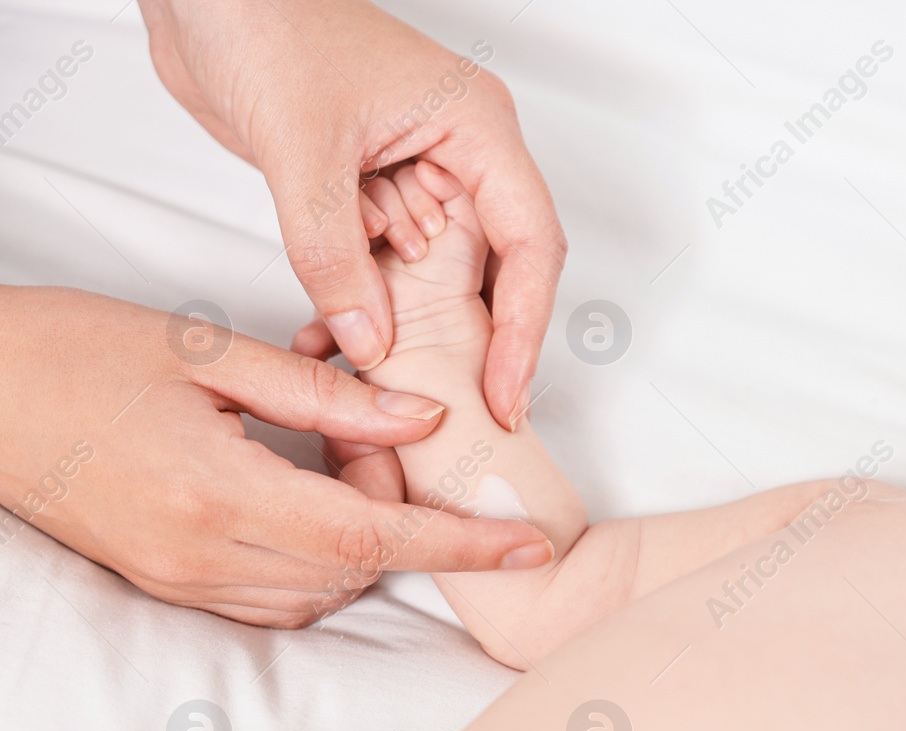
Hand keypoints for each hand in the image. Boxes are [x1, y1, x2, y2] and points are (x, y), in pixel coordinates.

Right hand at [0, 287, 552, 626]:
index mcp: (217, 494)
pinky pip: (274, 596)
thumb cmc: (73, 353)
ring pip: (320, 592)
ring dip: (363, 540)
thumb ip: (325, 394)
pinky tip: (307, 490)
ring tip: (336, 454)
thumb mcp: (206, 354)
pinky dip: (319, 558)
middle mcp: (201, 557)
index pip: (373, 539)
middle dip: (404, 516)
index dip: (462, 544)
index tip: (530, 543)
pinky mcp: (166, 585)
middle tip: (379, 435)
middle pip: (355, 570)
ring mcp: (180, 582)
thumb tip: (425, 415)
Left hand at [136, 0, 563, 429]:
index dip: (524, 325)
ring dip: (411, 330)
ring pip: (438, 279)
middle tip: (472, 406)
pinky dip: (363, 307)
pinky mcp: (370, 193)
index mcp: (477, 127)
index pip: (530, 243)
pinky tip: (334, 337)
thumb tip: (372, 344)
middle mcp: (459, 155)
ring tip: (390, 381)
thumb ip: (332, 255)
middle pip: (498, 270)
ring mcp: (416, 175)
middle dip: (479, 340)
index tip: (507, 389)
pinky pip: (383, 270)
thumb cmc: (265, 19)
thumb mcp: (301, 149)